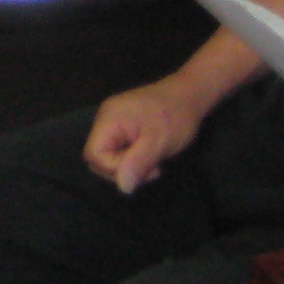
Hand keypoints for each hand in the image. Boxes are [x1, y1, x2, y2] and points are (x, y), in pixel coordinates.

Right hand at [84, 78, 211, 192]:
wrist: (189, 95)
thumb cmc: (175, 117)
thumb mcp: (159, 142)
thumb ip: (138, 163)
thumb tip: (123, 188)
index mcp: (109, 120)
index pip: (94, 155)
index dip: (114, 168)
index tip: (142, 167)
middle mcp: (104, 119)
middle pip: (97, 157)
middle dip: (122, 169)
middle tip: (150, 167)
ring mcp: (112, 121)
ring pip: (108, 155)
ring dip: (129, 165)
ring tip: (153, 160)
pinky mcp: (122, 125)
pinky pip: (117, 148)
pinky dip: (132, 157)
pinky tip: (149, 154)